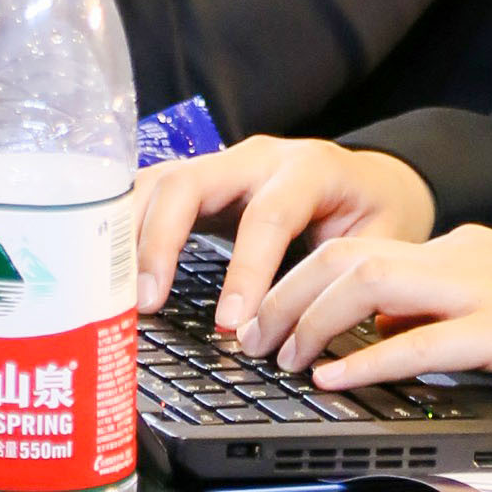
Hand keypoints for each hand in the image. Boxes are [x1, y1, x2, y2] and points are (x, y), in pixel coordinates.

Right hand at [134, 133, 436, 328]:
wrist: (374, 177)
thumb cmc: (376, 213)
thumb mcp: (383, 240)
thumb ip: (350, 277)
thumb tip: (315, 334)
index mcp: (308, 169)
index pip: (267, 216)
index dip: (246, 271)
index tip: (232, 326)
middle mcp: (256, 157)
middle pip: (190, 183)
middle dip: (161, 242)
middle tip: (146, 303)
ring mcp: (221, 162)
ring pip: (159, 182)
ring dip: (129, 235)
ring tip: (113, 291)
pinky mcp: (199, 179)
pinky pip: (150, 193)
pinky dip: (124, 227)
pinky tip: (107, 269)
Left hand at [242, 222, 491, 408]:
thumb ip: (450, 315)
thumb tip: (389, 340)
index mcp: (465, 246)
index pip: (359, 249)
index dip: (299, 282)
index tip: (267, 321)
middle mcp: (466, 254)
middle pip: (347, 257)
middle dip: (286, 297)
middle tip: (253, 344)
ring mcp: (488, 287)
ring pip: (370, 284)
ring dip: (312, 322)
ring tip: (281, 361)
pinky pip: (423, 341)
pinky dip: (369, 362)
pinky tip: (336, 383)